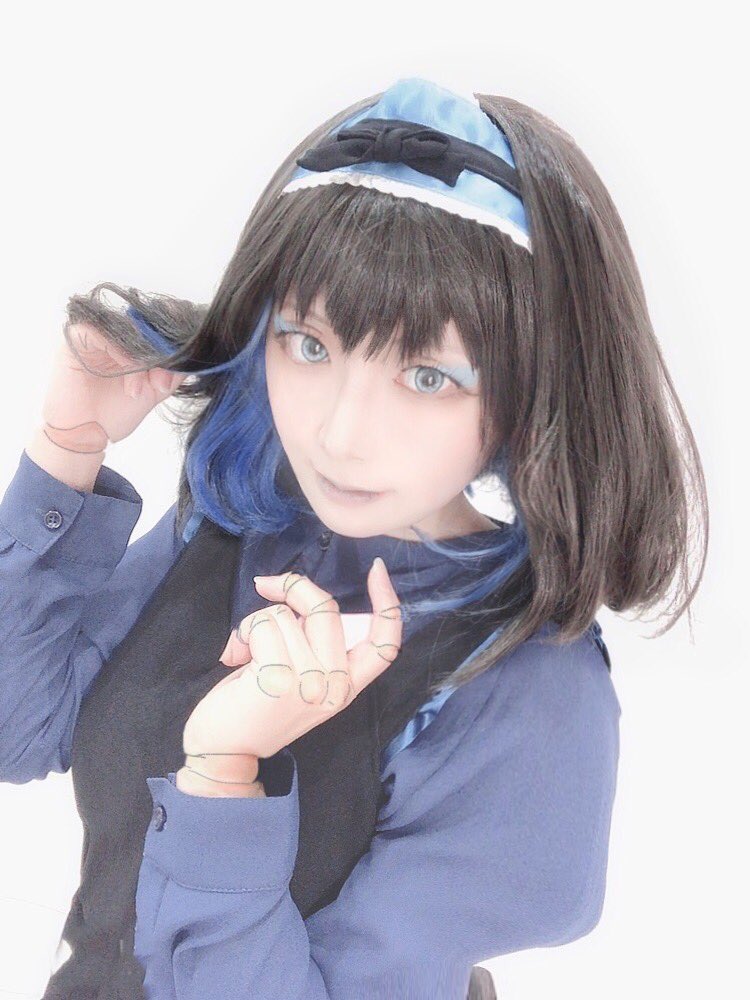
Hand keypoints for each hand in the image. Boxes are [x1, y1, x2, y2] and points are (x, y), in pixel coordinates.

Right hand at [42, 321, 187, 451]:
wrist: (85, 437)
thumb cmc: (115, 413)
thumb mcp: (154, 390)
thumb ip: (173, 371)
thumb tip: (195, 353)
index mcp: (127, 342)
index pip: (152, 324)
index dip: (172, 330)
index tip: (192, 343)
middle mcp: (110, 332)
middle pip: (142, 324)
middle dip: (161, 351)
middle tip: (167, 377)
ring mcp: (93, 333)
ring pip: (126, 329)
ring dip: (142, 359)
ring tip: (144, 389)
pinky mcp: (75, 338)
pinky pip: (103, 334)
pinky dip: (123, 356)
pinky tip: (132, 382)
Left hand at [182, 558, 401, 761]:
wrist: (223, 752)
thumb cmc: (257, 708)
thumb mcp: (301, 682)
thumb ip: (314, 645)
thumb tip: (303, 599)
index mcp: (346, 686)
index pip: (385, 645)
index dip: (388, 603)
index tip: (377, 571)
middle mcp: (334, 686)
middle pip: (326, 609)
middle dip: (293, 588)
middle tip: (267, 588)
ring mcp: (309, 684)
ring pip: (287, 615)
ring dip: (259, 620)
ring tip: (248, 651)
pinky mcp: (278, 679)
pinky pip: (263, 625)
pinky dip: (243, 632)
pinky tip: (235, 657)